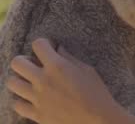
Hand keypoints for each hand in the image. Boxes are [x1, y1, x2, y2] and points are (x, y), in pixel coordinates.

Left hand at [7, 38, 133, 123]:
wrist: (97, 120)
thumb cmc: (96, 94)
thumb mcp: (88, 70)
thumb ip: (70, 58)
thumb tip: (58, 49)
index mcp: (58, 66)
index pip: (38, 44)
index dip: (44, 44)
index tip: (49, 48)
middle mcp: (43, 80)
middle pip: (17, 62)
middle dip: (24, 60)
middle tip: (34, 64)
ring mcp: (37, 98)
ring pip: (12, 83)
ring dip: (20, 80)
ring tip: (31, 82)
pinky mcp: (36, 114)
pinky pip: (17, 105)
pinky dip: (22, 100)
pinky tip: (32, 99)